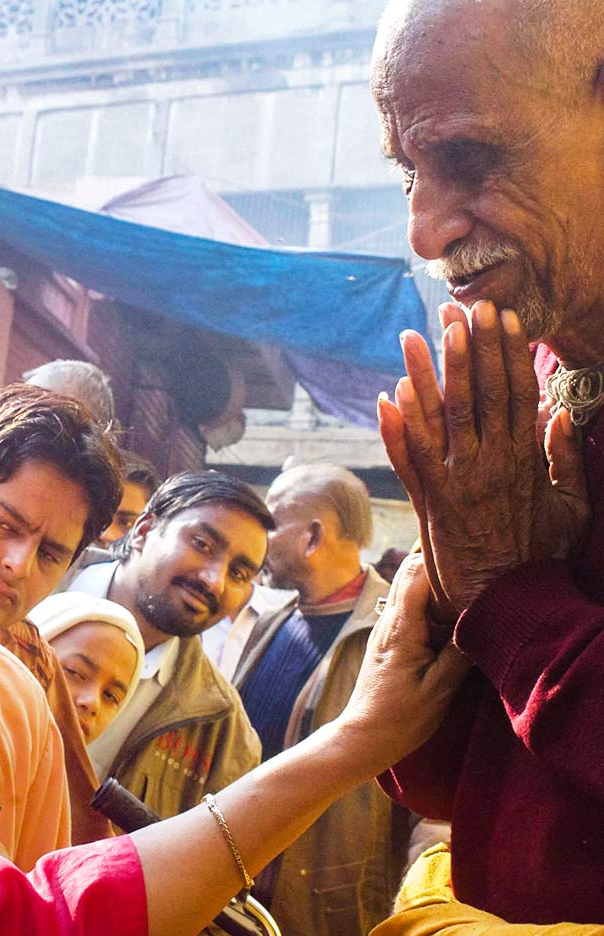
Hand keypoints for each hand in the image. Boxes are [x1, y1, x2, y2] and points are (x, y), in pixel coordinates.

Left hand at [338, 554, 468, 769]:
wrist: (365, 736)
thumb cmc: (401, 718)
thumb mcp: (439, 689)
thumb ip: (459, 652)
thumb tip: (481, 620)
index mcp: (400, 628)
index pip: (415, 574)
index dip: (441, 560)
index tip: (470, 557)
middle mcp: (389, 621)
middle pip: (408, 572)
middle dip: (439, 563)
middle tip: (474, 567)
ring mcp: (387, 628)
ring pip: (408, 587)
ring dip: (435, 584)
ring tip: (468, 588)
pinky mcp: (391, 639)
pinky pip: (410, 607)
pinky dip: (430, 602)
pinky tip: (453, 614)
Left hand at [378, 300, 588, 619]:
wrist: (508, 601)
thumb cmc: (540, 555)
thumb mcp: (572, 506)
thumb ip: (566, 459)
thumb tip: (560, 415)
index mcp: (526, 457)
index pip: (517, 392)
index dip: (509, 353)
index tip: (502, 318)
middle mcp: (491, 461)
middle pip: (479, 393)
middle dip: (467, 348)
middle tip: (457, 309)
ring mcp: (458, 479)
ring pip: (441, 417)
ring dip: (425, 374)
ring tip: (412, 337)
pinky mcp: (431, 499)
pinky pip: (411, 457)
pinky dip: (398, 427)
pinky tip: (388, 396)